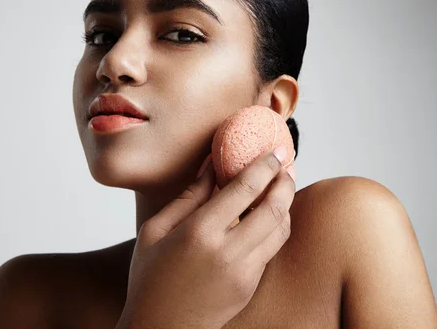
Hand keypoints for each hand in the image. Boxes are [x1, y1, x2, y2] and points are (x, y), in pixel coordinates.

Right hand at [116, 146, 295, 328]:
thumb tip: (212, 165)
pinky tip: (268, 215)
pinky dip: (276, 226)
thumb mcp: (155, 231)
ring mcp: (244, 272)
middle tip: (285, 165)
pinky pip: (272, 248)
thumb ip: (187, 196)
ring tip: (281, 186)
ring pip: (281, 229)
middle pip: (274, 207)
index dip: (265, 165)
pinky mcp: (251, 285)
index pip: (245, 189)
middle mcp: (227, 251)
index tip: (275, 151)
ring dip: (285, 203)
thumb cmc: (150, 278)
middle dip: (285, 181)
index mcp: (200, 233)